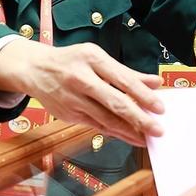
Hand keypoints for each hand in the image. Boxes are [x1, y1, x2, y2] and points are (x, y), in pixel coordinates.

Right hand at [0, 41, 164, 146]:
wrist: (35, 70)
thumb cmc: (71, 61)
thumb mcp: (97, 57)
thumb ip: (127, 72)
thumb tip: (155, 83)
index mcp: (92, 58)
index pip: (123, 79)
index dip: (143, 95)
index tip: (160, 107)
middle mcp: (81, 79)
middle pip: (115, 102)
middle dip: (139, 118)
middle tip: (157, 129)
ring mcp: (73, 99)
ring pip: (105, 119)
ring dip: (129, 131)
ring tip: (146, 138)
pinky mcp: (68, 115)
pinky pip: (96, 126)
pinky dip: (114, 133)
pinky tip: (128, 136)